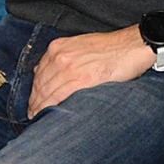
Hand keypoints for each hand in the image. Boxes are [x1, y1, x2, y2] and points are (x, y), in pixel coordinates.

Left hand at [27, 26, 155, 116]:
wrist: (131, 46)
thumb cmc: (111, 47)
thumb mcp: (80, 45)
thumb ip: (64, 57)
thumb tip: (49, 71)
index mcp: (59, 47)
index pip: (39, 72)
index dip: (34, 89)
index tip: (33, 100)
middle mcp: (60, 56)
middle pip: (39, 83)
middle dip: (34, 100)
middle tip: (31, 113)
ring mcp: (69, 67)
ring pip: (46, 91)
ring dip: (39, 106)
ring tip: (36, 117)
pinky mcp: (80, 79)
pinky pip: (58, 97)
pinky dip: (49, 107)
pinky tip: (46, 115)